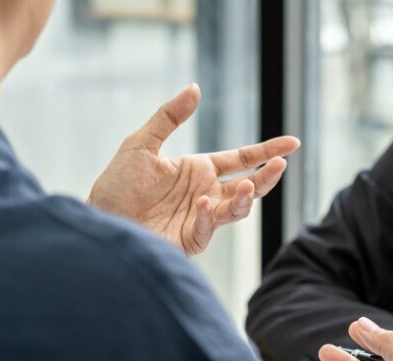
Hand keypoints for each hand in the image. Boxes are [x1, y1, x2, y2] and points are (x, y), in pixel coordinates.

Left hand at [89, 83, 299, 254]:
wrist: (99, 222)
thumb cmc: (116, 186)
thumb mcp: (141, 144)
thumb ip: (169, 117)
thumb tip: (195, 88)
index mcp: (199, 170)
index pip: (241, 159)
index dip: (267, 151)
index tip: (292, 143)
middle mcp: (206, 194)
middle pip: (249, 185)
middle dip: (267, 176)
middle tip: (281, 164)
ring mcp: (201, 219)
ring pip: (237, 209)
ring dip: (245, 198)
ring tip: (246, 187)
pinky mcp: (191, 240)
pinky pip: (208, 228)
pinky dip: (210, 217)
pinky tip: (204, 203)